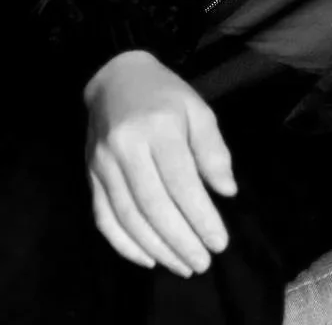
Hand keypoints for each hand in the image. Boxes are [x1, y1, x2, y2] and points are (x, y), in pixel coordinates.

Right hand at [83, 50, 236, 276]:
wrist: (115, 79)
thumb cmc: (165, 94)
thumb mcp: (197, 110)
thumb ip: (212, 150)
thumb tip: (227, 191)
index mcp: (159, 127)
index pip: (182, 182)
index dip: (201, 216)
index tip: (219, 242)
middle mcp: (126, 148)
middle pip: (154, 205)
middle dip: (180, 240)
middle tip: (202, 263)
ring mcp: (103, 164)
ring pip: (128, 217)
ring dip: (156, 248)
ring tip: (182, 266)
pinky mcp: (90, 176)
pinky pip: (104, 218)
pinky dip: (124, 244)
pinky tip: (148, 259)